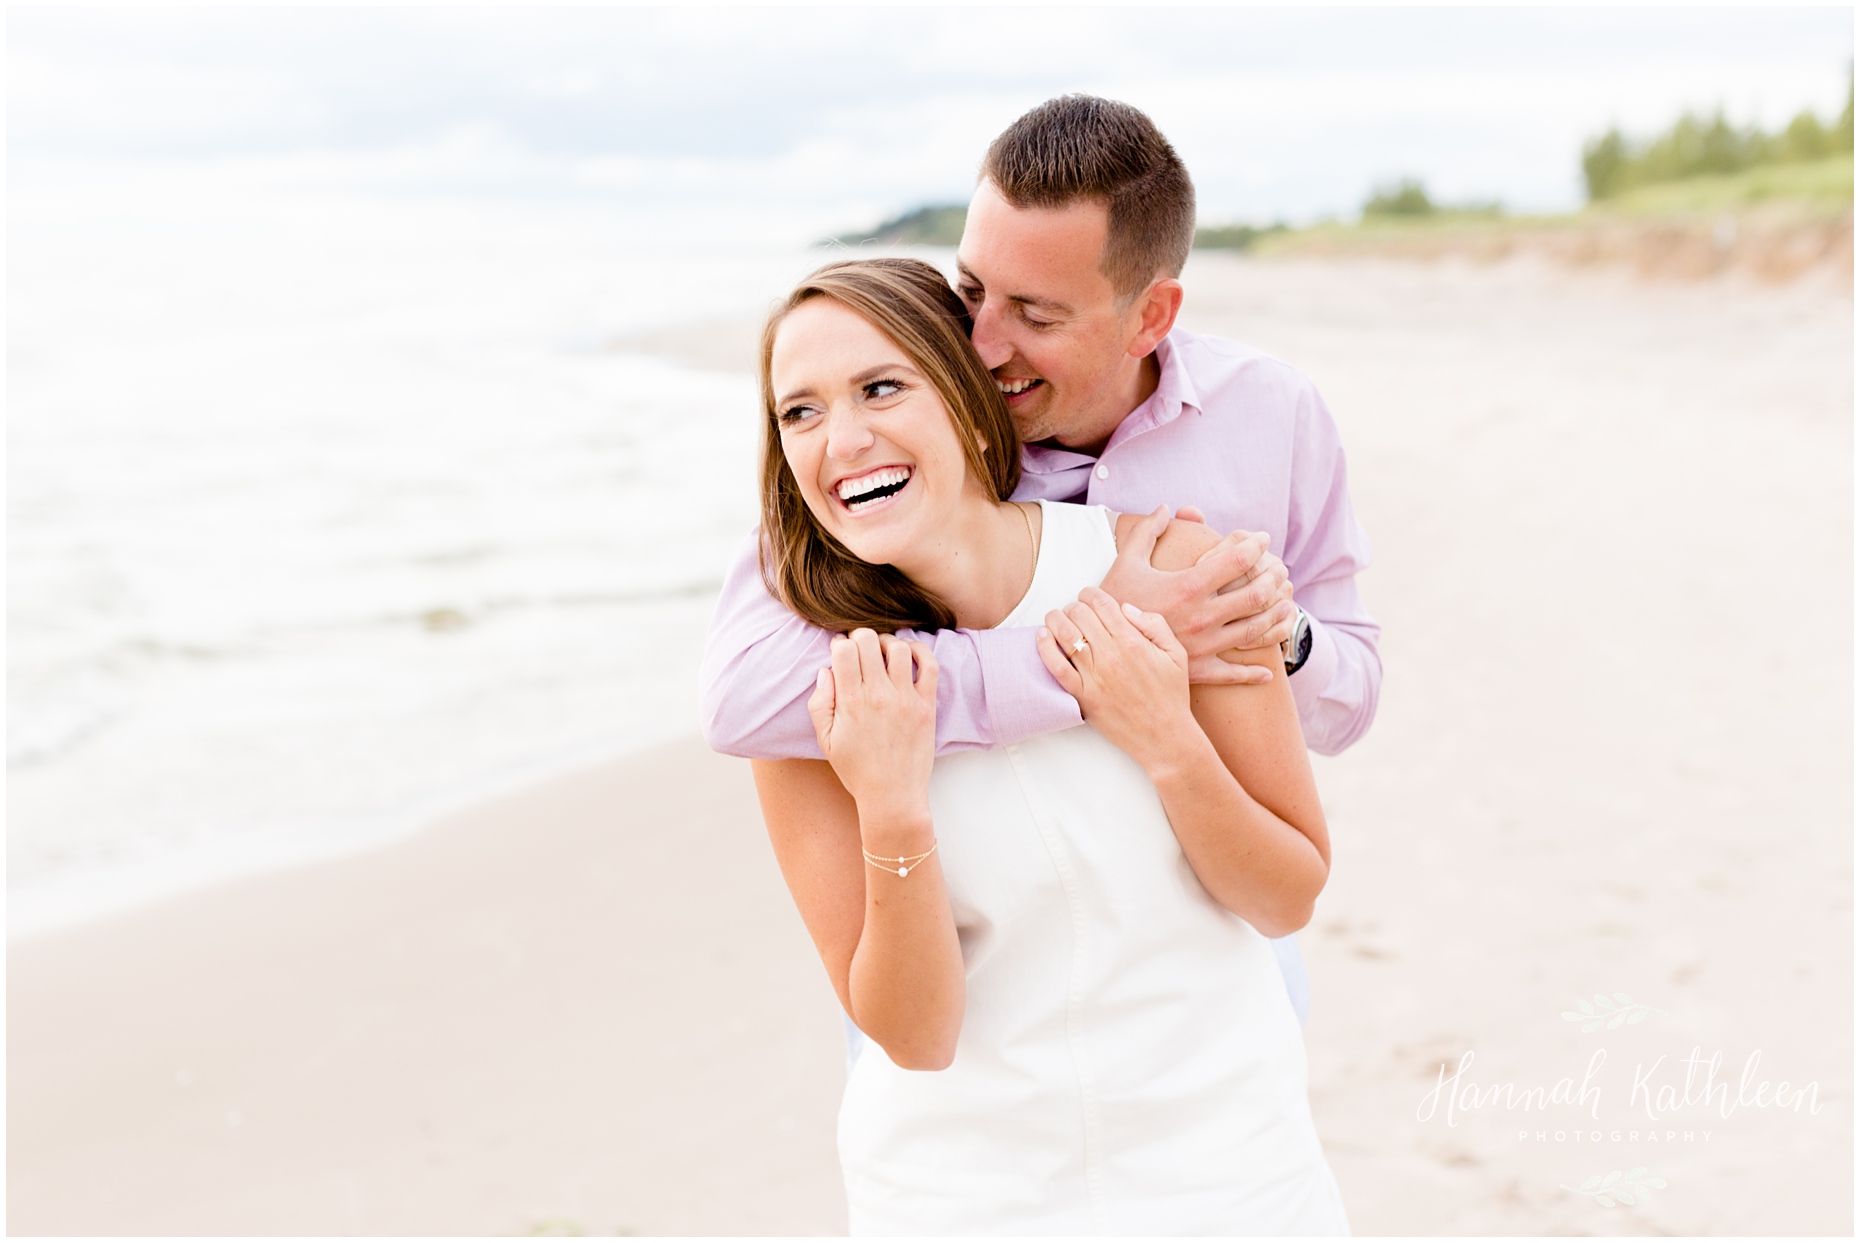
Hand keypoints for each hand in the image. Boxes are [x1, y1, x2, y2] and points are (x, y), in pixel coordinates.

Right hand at [807, 630, 936, 821]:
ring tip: (882, 653)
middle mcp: (879, 695)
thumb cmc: (857, 770)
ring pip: (898, 647)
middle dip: (860, 638)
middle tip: (860, 649)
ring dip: (888, 643)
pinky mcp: (927, 705)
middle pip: (869, 641)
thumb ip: (820, 703)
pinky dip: (920, 651)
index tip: (841, 653)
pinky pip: (930, 665)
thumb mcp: (826, 740)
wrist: (892, 796)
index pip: (845, 650)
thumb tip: (826, 670)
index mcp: (851, 702)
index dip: (840, 644)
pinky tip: (909, 655)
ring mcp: (906, 699)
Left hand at [1034, 586, 1195, 774]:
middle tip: (1075, 611)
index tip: (1088, 596)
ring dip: (1055, 619)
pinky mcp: (1083, 696)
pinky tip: (1042, 636)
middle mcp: (1111, 656)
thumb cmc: (1171, 695)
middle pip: (1080, 614)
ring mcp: (1095, 677)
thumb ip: (1154, 624)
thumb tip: (1125, 608)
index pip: (1102, 603)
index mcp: (1133, 641)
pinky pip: (1056, 667)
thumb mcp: (1175, 654)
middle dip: (1074, 606)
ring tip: (1055, 618)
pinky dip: (1045, 648)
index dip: (1091, 594)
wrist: (1165, 736)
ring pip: (1064, 635)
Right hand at [1098, 505, 1297, 684]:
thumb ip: (1147, 531)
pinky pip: (1233, 673)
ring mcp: (1203, 645)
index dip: (1255, 544)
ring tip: (1284, 602)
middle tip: (1280, 568)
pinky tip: (1267, 669)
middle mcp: (1202, 615)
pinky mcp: (1198, 670)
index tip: (1262, 538)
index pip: (1236, 560)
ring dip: (1277, 613)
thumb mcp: (1126, 561)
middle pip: (1255, 593)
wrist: (1094, 648)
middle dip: (1274, 576)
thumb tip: (1166, 508)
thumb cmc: (1110, 601)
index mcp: (1188, 586)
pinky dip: (1253, 673)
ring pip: (1256, 628)